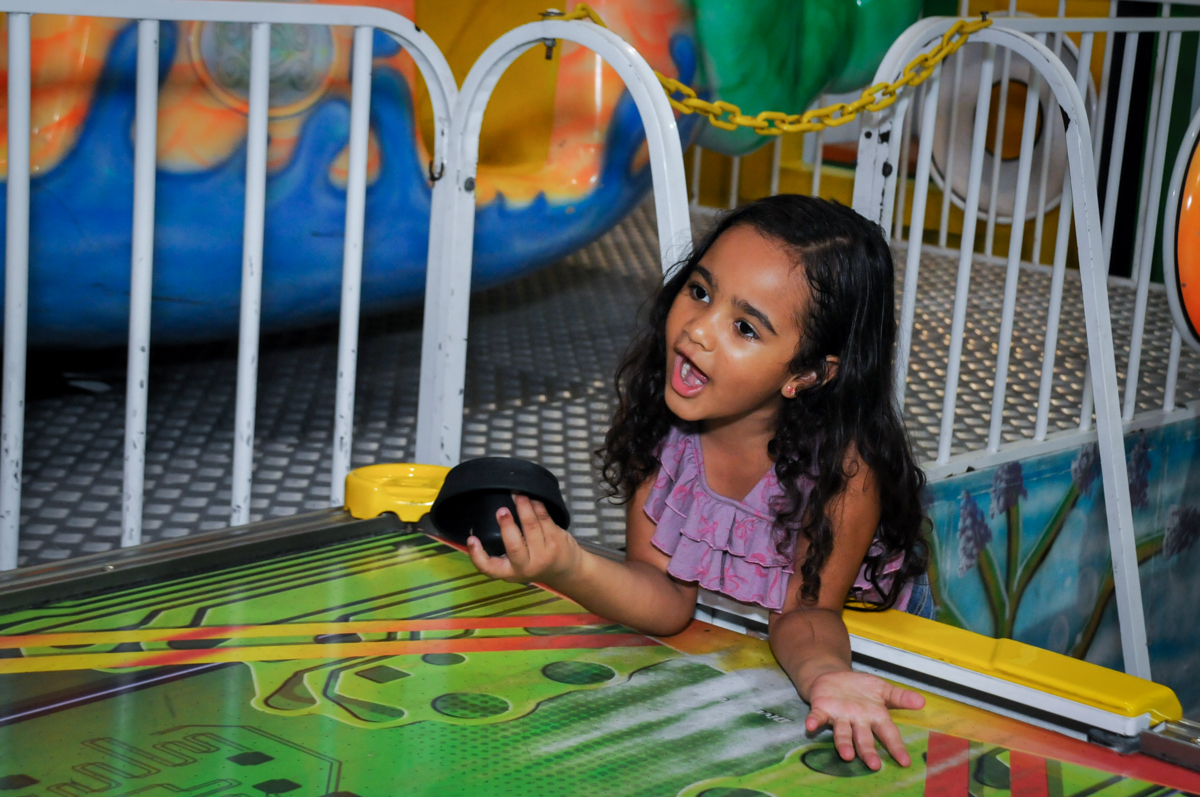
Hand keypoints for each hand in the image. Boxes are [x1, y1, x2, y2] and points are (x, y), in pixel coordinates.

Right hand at [465, 494, 582, 586]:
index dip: (477, 555)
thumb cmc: (533, 563)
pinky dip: (537, 506)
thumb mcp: (515, 564)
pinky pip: (544, 519)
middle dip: (507, 526)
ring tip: (517, 494)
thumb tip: (475, 527)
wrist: (566, 570)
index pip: (489, 568)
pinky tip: (532, 499)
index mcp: (511, 572)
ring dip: (523, 507)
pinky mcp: (556, 540)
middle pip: (514, 546)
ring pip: (531, 526)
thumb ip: (501, 549)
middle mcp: (526, 566)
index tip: (471, 539)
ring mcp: (543, 553)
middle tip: (501, 510)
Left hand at [805, 670, 924, 769]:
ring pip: (842, 734)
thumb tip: (922, 701)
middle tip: (873, 765)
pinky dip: (813, 722)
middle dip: (868, 752)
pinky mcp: (822, 709)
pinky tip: (810, 726)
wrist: (832, 678)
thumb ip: (900, 697)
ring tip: (847, 755)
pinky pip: (817, 717)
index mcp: (874, 717)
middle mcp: (857, 722)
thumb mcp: (882, 689)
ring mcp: (839, 717)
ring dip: (843, 744)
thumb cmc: (860, 689)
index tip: (905, 762)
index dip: (896, 747)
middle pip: (864, 739)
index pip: (888, 734)